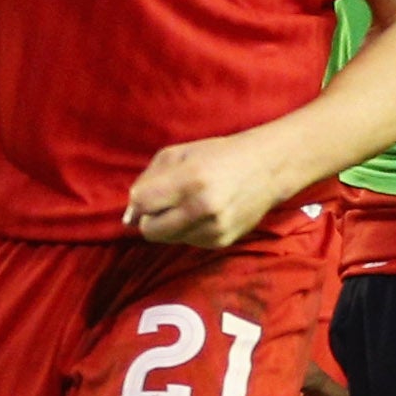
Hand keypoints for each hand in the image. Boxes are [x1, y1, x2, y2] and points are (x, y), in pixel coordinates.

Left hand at [124, 133, 291, 246]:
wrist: (266, 168)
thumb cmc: (217, 155)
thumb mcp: (178, 153)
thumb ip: (147, 181)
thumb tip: (128, 219)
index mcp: (190, 179)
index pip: (141, 202)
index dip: (140, 199)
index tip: (151, 192)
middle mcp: (203, 208)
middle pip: (149, 230)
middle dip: (150, 218)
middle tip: (165, 203)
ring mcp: (214, 228)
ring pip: (167, 239)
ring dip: (170, 224)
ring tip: (189, 204)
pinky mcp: (221, 241)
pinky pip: (187, 242)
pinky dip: (188, 230)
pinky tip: (204, 213)